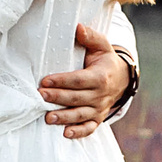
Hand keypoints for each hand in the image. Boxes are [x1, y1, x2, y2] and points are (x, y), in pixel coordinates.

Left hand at [38, 23, 130, 138]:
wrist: (121, 79)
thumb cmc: (105, 60)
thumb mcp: (101, 45)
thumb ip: (90, 37)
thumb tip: (78, 27)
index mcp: (100, 76)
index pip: (79, 80)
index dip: (62, 81)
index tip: (45, 81)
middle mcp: (100, 95)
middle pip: (76, 98)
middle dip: (57, 98)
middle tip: (40, 96)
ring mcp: (99, 108)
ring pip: (80, 115)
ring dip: (64, 117)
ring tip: (48, 118)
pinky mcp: (97, 118)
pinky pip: (89, 128)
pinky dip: (78, 133)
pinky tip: (65, 133)